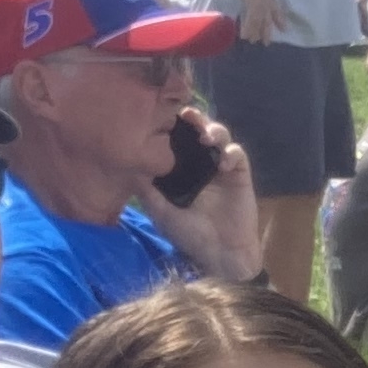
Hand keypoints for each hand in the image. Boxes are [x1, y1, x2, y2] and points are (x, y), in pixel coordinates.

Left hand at [137, 117, 265, 283]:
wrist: (220, 253)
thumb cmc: (189, 235)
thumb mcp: (161, 213)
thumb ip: (147, 190)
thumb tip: (128, 165)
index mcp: (180, 169)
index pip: (175, 139)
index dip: (170, 125)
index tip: (162, 115)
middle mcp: (199, 163)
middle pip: (197, 129)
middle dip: (194, 118)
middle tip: (187, 114)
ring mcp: (220, 167)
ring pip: (219, 135)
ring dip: (214, 130)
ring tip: (206, 137)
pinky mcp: (239, 173)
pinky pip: (237, 153)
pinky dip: (230, 153)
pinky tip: (222, 163)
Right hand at [235, 0, 281, 44]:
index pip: (275, 8)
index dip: (279, 18)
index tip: (283, 28)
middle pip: (268, 19)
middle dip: (267, 31)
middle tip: (266, 42)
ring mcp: (261, 3)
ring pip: (260, 22)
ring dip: (256, 32)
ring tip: (252, 41)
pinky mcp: (254, 4)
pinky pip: (252, 20)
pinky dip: (248, 28)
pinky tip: (244, 36)